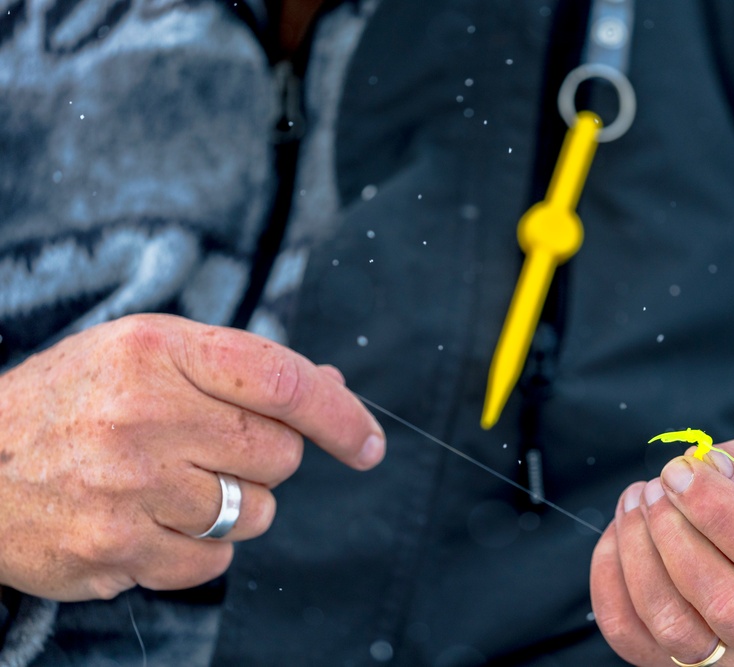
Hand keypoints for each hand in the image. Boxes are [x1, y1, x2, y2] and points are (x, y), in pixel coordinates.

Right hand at [0, 314, 383, 601]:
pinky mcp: (115, 550)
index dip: (340, 414)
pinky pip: (213, 564)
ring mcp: (128, 487)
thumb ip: (239, 367)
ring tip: (171, 483)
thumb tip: (332, 388)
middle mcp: (143, 414)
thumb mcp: (146, 352)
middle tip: (212, 448)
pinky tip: (152, 520)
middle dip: (266, 458)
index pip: (282, 381)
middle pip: (279, 454)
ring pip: (255, 514)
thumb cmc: (75, 401)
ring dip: (234, 506)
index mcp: (156, 350)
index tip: (368, 443)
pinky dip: (199, 549)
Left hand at [591, 432, 733, 665]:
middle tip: (656, 486)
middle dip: (672, 534)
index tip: (679, 471)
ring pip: (672, 628)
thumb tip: (698, 467)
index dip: (715, 510)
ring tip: (636, 502)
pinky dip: (611, 584)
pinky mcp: (688, 660)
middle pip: (720, 604)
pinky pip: (632, 638)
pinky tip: (619, 536)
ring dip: (637, 557)